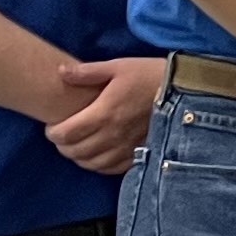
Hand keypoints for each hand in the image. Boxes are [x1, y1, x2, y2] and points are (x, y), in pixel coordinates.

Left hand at [43, 55, 164, 175]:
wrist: (184, 90)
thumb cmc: (149, 75)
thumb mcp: (118, 66)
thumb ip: (87, 72)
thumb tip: (60, 72)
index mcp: (104, 113)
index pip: (66, 134)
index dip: (52, 133)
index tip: (52, 126)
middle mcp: (112, 135)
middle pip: (75, 152)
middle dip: (62, 146)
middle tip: (62, 136)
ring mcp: (125, 147)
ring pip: (91, 163)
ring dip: (78, 157)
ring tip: (76, 146)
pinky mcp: (138, 152)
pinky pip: (110, 168)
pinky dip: (98, 165)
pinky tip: (96, 156)